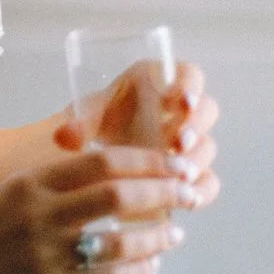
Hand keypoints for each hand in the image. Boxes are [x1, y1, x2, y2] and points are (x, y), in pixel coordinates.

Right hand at [0, 140, 196, 273]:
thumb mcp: (10, 197)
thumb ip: (56, 187)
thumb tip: (113, 180)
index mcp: (31, 183)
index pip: (102, 161)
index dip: (146, 160)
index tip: (173, 163)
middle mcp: (40, 214)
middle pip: (118, 192)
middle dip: (164, 189)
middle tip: (189, 191)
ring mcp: (45, 254)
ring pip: (119, 239)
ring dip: (156, 235)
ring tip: (175, 233)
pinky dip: (137, 272)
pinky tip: (150, 267)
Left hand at [53, 59, 219, 212]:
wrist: (96, 154)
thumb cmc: (96, 123)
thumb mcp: (87, 118)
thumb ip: (79, 124)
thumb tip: (66, 136)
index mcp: (162, 83)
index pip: (189, 76)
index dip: (190, 85)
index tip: (181, 100)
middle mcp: (181, 112)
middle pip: (206, 111)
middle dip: (195, 127)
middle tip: (177, 142)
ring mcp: (189, 144)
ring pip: (207, 147)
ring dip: (196, 159)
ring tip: (178, 171)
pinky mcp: (189, 174)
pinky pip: (207, 182)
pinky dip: (201, 189)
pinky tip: (188, 198)